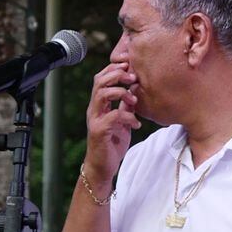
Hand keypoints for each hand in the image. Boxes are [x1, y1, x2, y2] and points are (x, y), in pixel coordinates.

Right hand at [84, 61, 140, 190]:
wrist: (103, 165)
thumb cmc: (112, 142)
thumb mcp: (122, 120)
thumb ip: (125, 106)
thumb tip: (135, 91)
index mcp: (99, 104)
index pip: (101, 78)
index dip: (114, 69)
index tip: (130, 66)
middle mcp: (94, 109)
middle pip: (98, 81)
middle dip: (117, 75)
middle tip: (134, 78)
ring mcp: (95, 119)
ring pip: (101, 95)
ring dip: (121, 92)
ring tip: (134, 99)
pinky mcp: (99, 131)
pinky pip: (113, 116)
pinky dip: (128, 117)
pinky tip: (137, 124)